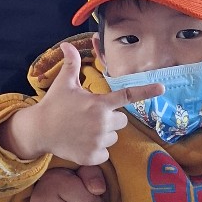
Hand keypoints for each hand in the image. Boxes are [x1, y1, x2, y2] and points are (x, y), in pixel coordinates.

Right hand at [1, 42, 163, 164]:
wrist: (38, 131)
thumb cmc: (53, 105)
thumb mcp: (63, 83)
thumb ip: (70, 64)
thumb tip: (66, 45)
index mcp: (99, 104)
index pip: (127, 96)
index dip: (146, 91)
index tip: (162, 88)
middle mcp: (102, 122)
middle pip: (122, 121)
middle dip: (110, 119)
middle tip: (91, 117)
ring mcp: (98, 141)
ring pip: (113, 138)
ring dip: (103, 134)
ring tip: (84, 130)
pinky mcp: (93, 156)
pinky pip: (105, 153)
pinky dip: (97, 150)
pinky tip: (82, 143)